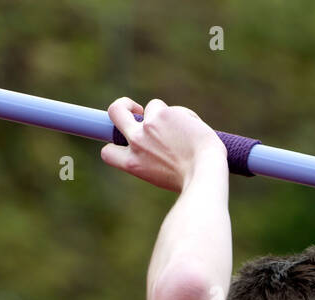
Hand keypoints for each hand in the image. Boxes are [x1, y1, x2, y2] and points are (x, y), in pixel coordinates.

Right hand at [100, 98, 225, 191]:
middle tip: (137, 109)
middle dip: (122, 105)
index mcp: (133, 164)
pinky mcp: (162, 113)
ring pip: (151, 107)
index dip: (113, 145)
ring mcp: (147, 127)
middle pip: (114, 111)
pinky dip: (184, 117)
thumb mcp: (163, 175)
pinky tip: (195, 132)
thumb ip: (154, 158)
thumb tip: (161, 141)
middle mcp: (136, 143)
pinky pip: (173, 109)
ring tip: (186, 133)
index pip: (108, 153)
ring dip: (167, 116)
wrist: (205, 173)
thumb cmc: (192, 179)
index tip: (123, 140)